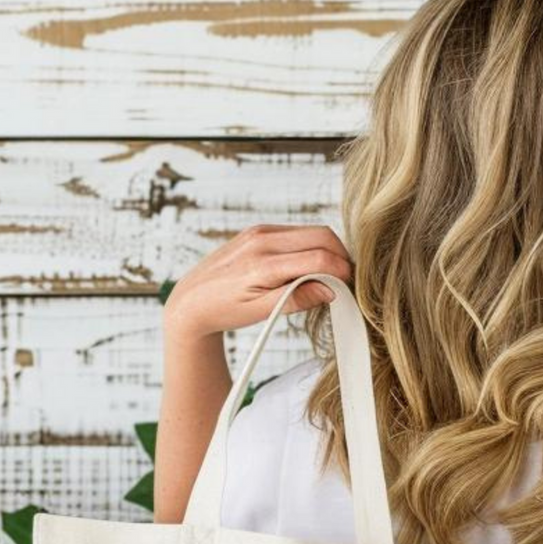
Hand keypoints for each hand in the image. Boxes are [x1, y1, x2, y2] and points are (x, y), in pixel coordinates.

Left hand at [163, 223, 352, 339]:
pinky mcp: (260, 230)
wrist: (192, 299)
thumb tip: (330, 290)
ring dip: (328, 251)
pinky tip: (310, 268)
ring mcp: (261, 232)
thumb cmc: (223, 309)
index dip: (341, 273)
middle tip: (346, 280)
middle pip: (322, 235)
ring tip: (330, 277)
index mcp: (262, 264)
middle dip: (341, 256)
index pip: (318, 259)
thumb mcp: (261, 312)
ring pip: (312, 231)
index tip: (349, 288)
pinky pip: (297, 232)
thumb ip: (296, 299)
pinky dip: (312, 247)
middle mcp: (262, 240)